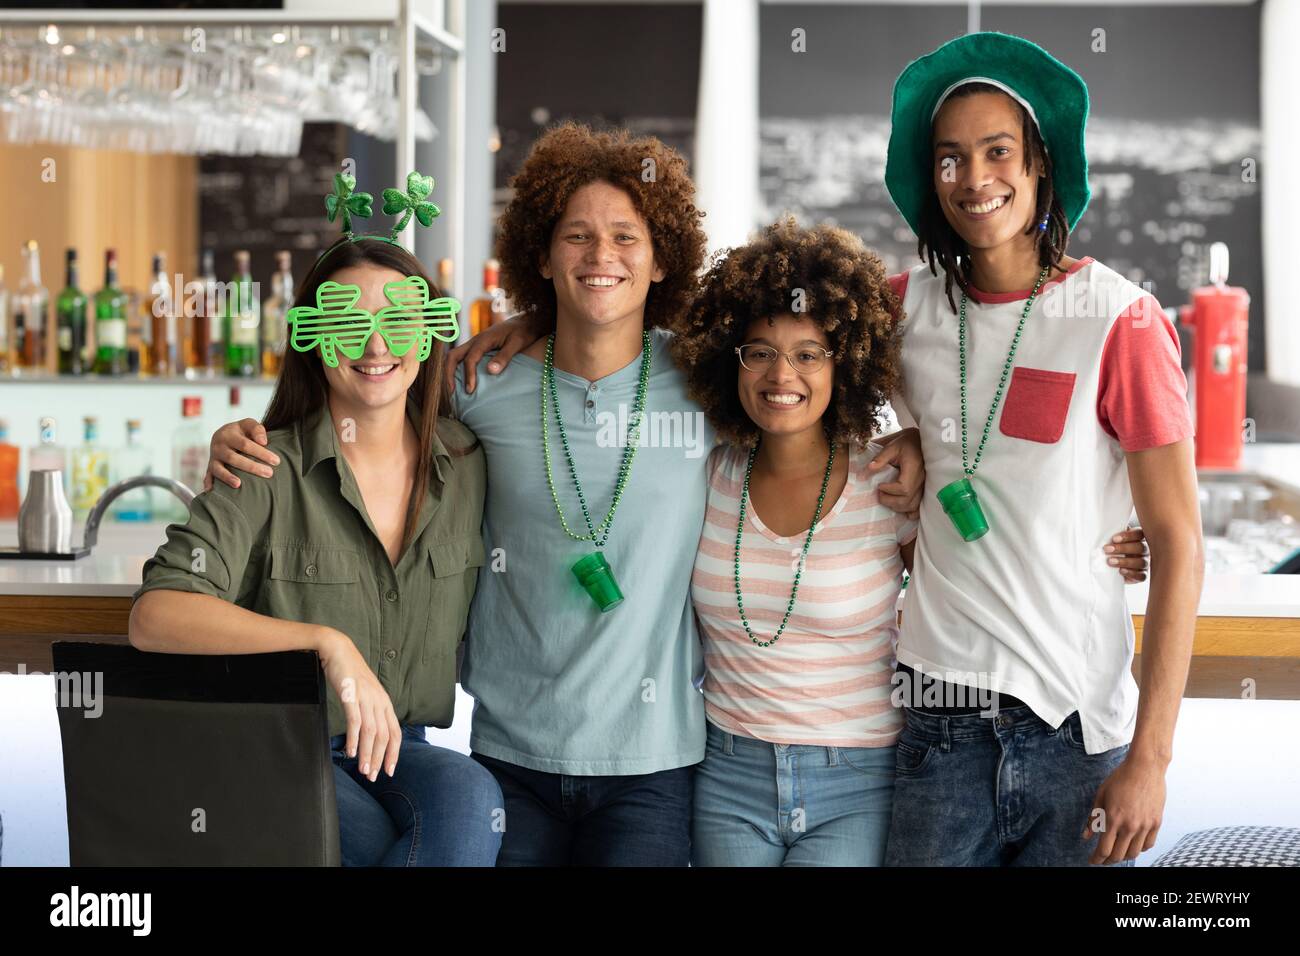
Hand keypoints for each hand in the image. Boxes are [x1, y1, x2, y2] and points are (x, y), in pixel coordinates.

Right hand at [204, 418, 279, 490]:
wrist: (224, 435)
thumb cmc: (242, 431)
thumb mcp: (248, 424)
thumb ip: (257, 429)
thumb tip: (263, 442)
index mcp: (228, 434)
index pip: (245, 445)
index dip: (261, 453)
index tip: (276, 461)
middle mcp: (218, 446)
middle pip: (233, 458)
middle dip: (252, 467)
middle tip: (269, 473)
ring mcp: (213, 458)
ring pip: (218, 469)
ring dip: (227, 477)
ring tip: (239, 485)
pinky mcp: (209, 467)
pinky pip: (208, 476)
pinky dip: (209, 483)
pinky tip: (212, 491)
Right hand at [316, 628, 401, 780]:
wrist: (338, 651)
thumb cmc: (350, 675)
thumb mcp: (366, 694)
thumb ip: (370, 712)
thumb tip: (369, 735)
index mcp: (385, 703)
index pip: (395, 733)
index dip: (394, 753)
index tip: (389, 771)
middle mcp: (379, 701)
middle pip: (384, 736)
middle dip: (379, 759)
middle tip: (372, 777)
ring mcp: (366, 698)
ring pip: (371, 732)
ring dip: (367, 754)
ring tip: (363, 770)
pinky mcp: (351, 695)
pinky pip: (355, 721)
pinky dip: (354, 739)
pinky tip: (351, 752)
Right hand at [444, 315, 544, 393]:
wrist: (525, 322)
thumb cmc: (523, 332)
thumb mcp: (517, 344)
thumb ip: (504, 356)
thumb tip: (490, 371)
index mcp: (484, 339)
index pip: (470, 358)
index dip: (468, 375)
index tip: (470, 390)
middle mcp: (475, 340)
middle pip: (453, 355)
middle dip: (449, 373)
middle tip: (452, 393)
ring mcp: (474, 344)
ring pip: (454, 356)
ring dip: (450, 372)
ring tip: (453, 390)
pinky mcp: (477, 348)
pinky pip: (461, 358)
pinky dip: (456, 369)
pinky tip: (461, 382)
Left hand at [868, 427, 923, 518]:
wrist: (923, 442)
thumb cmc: (907, 443)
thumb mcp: (893, 446)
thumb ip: (881, 457)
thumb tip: (870, 468)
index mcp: (914, 468)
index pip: (904, 487)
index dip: (889, 490)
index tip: (879, 485)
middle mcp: (921, 480)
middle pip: (907, 500)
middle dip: (890, 500)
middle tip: (879, 494)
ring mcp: (924, 486)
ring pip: (913, 506)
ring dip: (897, 506)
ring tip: (887, 498)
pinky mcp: (925, 490)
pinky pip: (919, 506)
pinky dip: (909, 510)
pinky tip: (899, 506)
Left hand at [1083, 753, 1166, 863]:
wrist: (1145, 767)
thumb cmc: (1120, 778)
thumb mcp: (1100, 795)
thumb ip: (1093, 818)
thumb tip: (1085, 836)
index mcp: (1113, 819)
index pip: (1103, 849)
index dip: (1096, 859)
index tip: (1092, 861)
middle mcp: (1130, 826)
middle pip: (1118, 855)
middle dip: (1108, 860)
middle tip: (1102, 859)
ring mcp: (1145, 825)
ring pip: (1134, 853)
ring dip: (1123, 856)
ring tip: (1116, 853)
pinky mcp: (1156, 823)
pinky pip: (1148, 844)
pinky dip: (1139, 849)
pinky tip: (1133, 845)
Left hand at [1105, 527, 1149, 582]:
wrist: (1114, 565)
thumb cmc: (1114, 548)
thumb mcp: (1114, 540)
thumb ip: (1114, 535)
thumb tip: (1105, 531)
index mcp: (1140, 538)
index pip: (1139, 534)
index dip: (1128, 536)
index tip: (1114, 539)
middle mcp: (1145, 550)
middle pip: (1140, 547)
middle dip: (1123, 548)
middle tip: (1107, 549)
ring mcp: (1146, 563)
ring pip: (1141, 562)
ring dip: (1125, 562)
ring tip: (1111, 561)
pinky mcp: (1143, 575)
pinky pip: (1141, 576)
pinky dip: (1132, 573)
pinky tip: (1121, 571)